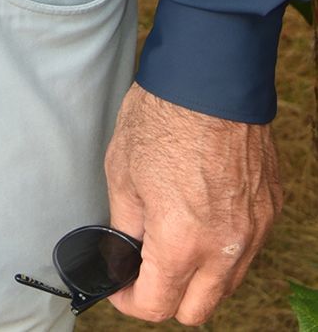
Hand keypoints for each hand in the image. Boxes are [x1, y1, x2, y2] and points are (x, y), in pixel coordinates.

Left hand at [104, 83, 280, 323]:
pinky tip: (202, 215)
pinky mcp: (269, 211)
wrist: (210, 79)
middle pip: (196, 309)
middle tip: (143, 269)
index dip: (129, 300)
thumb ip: (125, 228)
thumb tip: (121, 255)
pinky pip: (246, 249)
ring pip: (226, 284)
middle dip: (166, 297)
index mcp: (181, 242)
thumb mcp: (122, 173)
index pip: (157, 305)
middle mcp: (224, 248)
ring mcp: (253, 232)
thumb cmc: (161, 117)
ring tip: (173, 239)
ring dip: (198, 276)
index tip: (118, 285)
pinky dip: (223, 247)